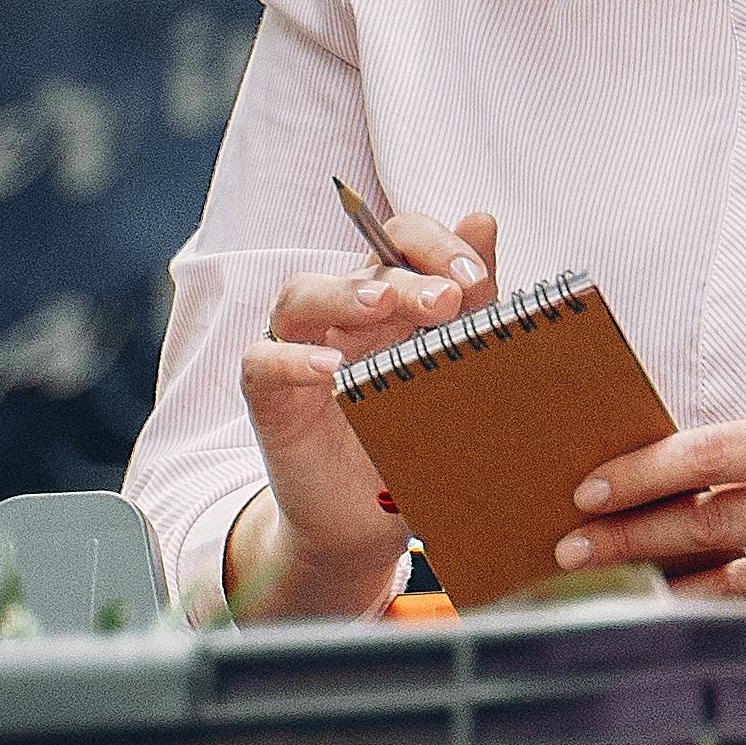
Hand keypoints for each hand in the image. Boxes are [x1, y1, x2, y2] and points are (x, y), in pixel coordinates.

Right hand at [226, 204, 497, 617]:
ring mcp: (301, 351)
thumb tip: (483, 219)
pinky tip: (329, 368)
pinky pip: (262, 362)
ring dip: (342, 292)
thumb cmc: (414, 442)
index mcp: (393, 302)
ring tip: (382, 304)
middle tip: (448, 299)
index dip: (437, 246)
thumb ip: (471, 305)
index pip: (402, 240)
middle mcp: (343, 316)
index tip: (475, 279)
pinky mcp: (271, 398)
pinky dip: (291, 358)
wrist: (368, 525)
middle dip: (410, 274)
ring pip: (299, 294)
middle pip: (363, 266)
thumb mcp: (452, 376)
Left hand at [555, 402, 745, 629]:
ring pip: (730, 589)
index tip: (588, 491)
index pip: (710, 453)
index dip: (639, 474)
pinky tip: (678, 615)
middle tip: (572, 547)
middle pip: (708, 523)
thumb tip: (654, 478)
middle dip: (628, 537)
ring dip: (660, 590)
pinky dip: (717, 620)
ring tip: (610, 588)